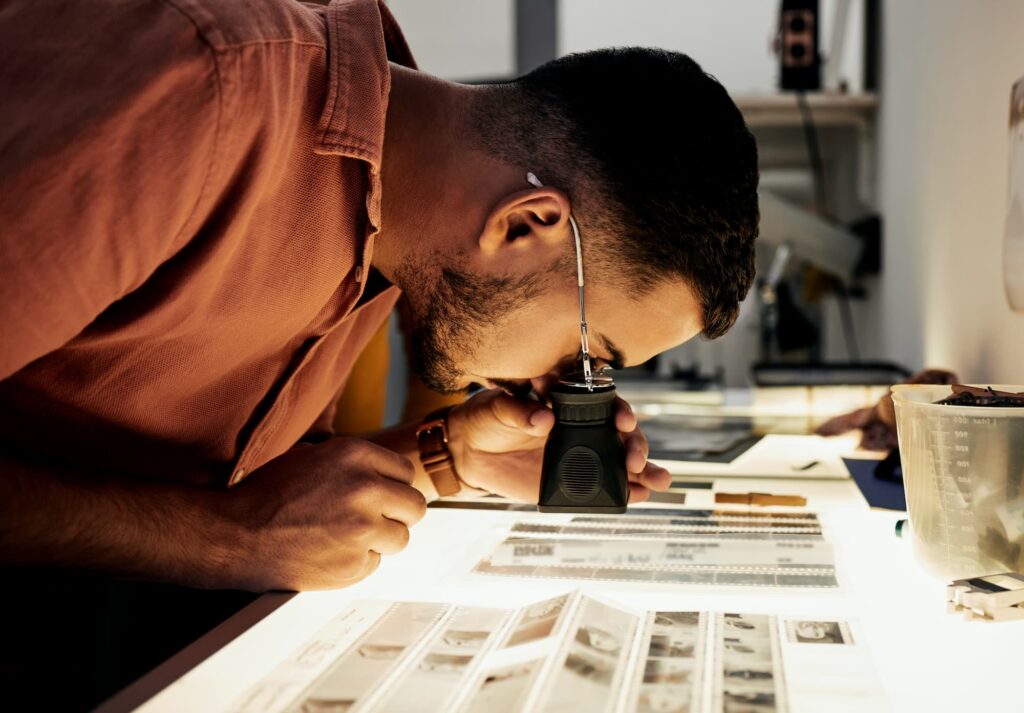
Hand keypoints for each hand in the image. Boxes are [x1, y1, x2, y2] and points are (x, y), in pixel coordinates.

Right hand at [224, 438, 425, 590]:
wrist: (235, 534)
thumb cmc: (267, 494)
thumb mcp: (312, 456)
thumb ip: (353, 462)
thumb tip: (385, 474)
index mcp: (355, 454)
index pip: (406, 472)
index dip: (393, 485)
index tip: (383, 494)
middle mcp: (365, 488)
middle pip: (415, 506)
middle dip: (398, 513)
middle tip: (376, 519)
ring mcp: (362, 528)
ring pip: (401, 538)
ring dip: (381, 539)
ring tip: (349, 536)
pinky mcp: (354, 564)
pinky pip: (375, 563)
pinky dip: (358, 561)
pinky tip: (331, 552)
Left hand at [447, 390, 671, 502]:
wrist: (469, 451)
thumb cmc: (487, 418)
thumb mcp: (498, 407)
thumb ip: (520, 411)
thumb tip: (544, 418)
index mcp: (568, 402)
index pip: (604, 401)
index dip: (619, 410)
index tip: (622, 421)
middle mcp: (582, 427)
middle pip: (621, 434)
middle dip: (635, 445)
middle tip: (636, 460)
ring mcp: (581, 455)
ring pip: (621, 461)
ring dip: (646, 470)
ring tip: (661, 480)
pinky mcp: (573, 481)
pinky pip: (604, 487)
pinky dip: (626, 492)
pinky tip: (641, 495)